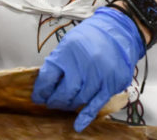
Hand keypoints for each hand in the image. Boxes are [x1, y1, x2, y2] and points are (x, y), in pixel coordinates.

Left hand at [32, 6, 143, 131]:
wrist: (118, 31)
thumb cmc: (91, 36)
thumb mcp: (69, 42)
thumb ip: (58, 62)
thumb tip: (46, 84)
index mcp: (68, 52)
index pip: (48, 78)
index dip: (41, 90)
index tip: (38, 96)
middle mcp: (83, 65)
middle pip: (63, 93)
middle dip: (54, 101)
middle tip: (51, 102)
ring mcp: (98, 76)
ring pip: (78, 100)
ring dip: (69, 105)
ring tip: (65, 103)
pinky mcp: (111, 84)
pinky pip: (96, 104)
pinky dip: (86, 116)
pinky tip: (77, 125)